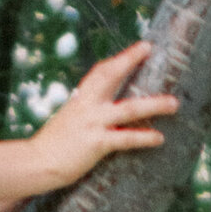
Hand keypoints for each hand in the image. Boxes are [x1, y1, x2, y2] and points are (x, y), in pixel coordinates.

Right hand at [28, 42, 179, 192]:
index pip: (100, 71)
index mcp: (80, 99)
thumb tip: (105, 109)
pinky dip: (143, 137)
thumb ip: (86, 112)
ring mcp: (92, 123)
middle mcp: (87, 105)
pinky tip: (159, 138)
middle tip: (150, 49)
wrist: (36, 163)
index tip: (141, 48)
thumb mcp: (69, 120)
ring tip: (174, 104)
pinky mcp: (97, 143)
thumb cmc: (54, 145)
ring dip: (154, 105)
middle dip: (130, 60)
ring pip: (129, 109)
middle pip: (111, 75)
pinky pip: (125, 138)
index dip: (121, 58)